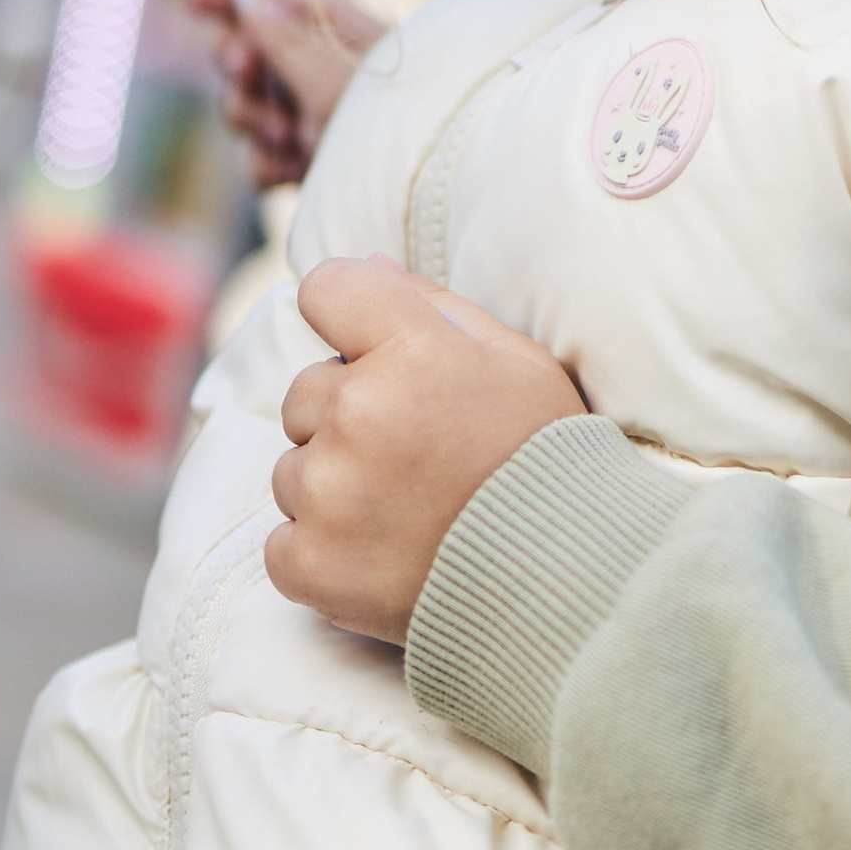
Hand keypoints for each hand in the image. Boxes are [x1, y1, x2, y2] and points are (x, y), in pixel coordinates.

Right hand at [190, 0, 384, 192]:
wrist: (419, 193)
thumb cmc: (393, 120)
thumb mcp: (334, 75)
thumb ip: (287, 41)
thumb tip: (256, 4)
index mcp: (334, 30)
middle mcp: (316, 69)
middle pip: (244, 54)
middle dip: (240, 69)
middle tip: (248, 73)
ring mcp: (307, 117)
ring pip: (243, 110)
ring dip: (258, 122)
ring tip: (295, 135)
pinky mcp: (302, 162)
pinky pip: (257, 159)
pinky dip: (271, 165)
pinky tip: (300, 170)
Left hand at [265, 256, 585, 643]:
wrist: (567, 587)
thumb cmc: (547, 464)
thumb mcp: (516, 364)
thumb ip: (435, 306)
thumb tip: (366, 262)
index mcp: (413, 351)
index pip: (327, 289)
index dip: (348, 317)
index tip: (372, 351)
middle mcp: (360, 413)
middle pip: (308, 391)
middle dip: (349, 418)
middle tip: (417, 458)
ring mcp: (329, 493)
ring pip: (293, 470)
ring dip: (334, 488)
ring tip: (408, 514)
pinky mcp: (310, 563)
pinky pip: (283, 542)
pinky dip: (323, 554)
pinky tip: (384, 557)